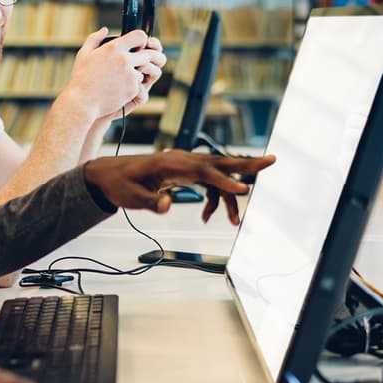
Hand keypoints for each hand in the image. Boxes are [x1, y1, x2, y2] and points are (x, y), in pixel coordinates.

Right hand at [62, 29, 165, 120]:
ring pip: (142, 71)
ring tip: (118, 79)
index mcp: (114, 48)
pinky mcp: (133, 89)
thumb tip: (105, 30)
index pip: (140, 36)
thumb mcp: (84, 54)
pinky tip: (117, 88)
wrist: (82, 101)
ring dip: (134, 74)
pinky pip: (138, 84)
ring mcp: (130, 75)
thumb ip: (95, 38)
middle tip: (128, 65)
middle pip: (146, 55)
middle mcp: (124, 59)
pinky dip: (131, 86)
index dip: (141, 40)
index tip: (137, 46)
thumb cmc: (81, 77)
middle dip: (140, 59)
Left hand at [83, 151, 275, 222]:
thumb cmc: (120, 184)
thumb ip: (152, 202)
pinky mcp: (185, 173)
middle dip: (247, 165)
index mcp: (171, 164)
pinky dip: (213, 199)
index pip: (204, 172)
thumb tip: (169, 204)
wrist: (109, 175)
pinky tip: (207, 217)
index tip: (244, 190)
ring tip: (233, 222)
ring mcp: (185, 165)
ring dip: (228, 197)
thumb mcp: (131, 197)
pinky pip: (207, 183)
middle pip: (220, 162)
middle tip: (273, 160)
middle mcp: (182, 160)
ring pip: (217, 176)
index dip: (225, 181)